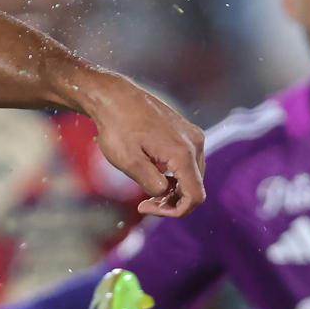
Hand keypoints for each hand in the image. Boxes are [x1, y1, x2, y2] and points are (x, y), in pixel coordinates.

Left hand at [79, 72, 205, 218]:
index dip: (175, 211)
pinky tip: (152, 171)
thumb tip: (166, 194)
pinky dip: (174, 173)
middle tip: (144, 202)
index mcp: (183, 153)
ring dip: (173, 188)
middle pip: (195, 187)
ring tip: (146, 188)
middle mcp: (195, 143)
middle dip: (172, 201)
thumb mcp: (128, 161)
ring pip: (192, 175)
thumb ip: (151, 183)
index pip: (195, 196)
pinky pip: (188, 161)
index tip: (146, 207)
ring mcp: (192, 135)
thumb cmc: (117, 127)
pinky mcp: (186, 132)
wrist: (114, 96)